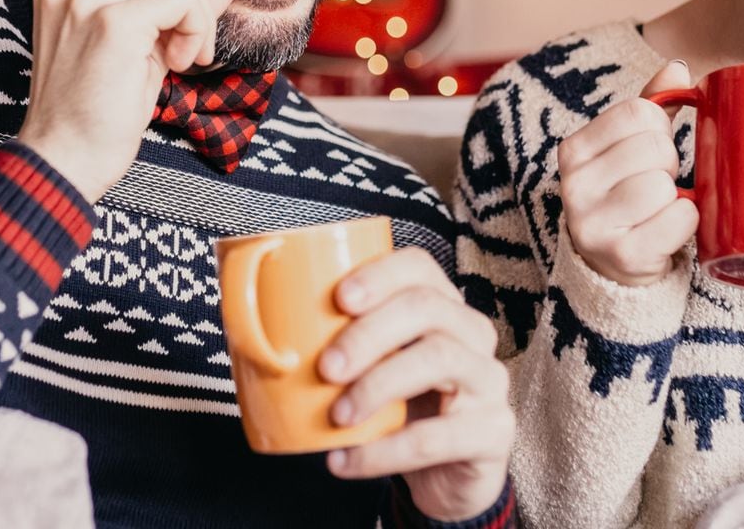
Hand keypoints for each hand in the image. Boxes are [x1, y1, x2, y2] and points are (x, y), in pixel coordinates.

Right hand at [15, 0, 238, 201]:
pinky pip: (179, 0)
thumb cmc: (97, 118)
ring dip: (198, 15)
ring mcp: (86, 1)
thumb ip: (175, 11)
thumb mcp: (141, 51)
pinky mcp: (111, 24)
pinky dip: (196, 29)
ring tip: (184, 58)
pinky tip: (180, 63)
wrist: (64, 164)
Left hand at [321, 248, 511, 521]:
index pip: (419, 267)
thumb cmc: (399, 409)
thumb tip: (250, 329)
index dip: (381, 274)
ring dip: (378, 385)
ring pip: (440, 360)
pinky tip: (345, 460)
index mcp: (441, 306)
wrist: (445, 476)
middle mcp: (472, 334)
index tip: (337, 298)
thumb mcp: (370, 372)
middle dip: (369, 333)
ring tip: (337, 416)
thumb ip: (334, 346)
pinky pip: (439, 436)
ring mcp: (489, 380)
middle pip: (427, 308)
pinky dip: (384, 451)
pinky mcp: (494, 432)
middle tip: (325, 367)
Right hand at [556, 60, 697, 286]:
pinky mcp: (622, 256)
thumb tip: (676, 67)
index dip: (658, 129)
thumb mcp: (628, 149)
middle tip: (654, 186)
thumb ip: (650, 106)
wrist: (612, 272)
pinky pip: (679, 218)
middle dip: (668, 165)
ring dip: (675, 197)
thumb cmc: (626, 199)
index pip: (638, 113)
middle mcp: (574, 185)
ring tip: (657, 210)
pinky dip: (685, 223)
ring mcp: (593, 223)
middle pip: (655, 148)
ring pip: (664, 184)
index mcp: (573, 151)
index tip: (649, 151)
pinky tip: (665, 232)